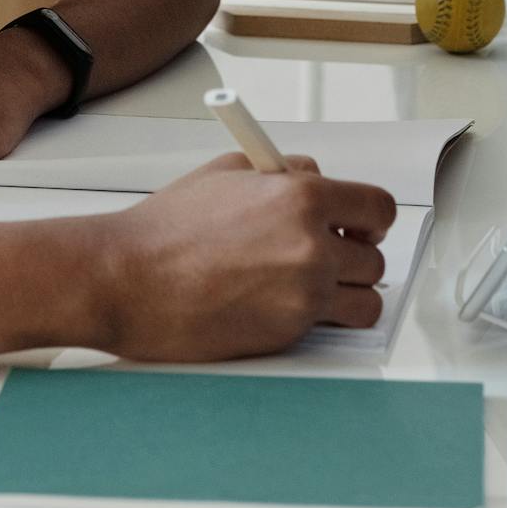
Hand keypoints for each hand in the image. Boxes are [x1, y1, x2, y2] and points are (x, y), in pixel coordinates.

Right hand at [98, 155, 394, 361]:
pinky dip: (319, 320)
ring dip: (348, 295)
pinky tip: (288, 305)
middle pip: (375, 259)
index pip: (378, 208)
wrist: (128, 280)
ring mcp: (303, 295)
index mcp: (301, 198)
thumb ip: (284, 173)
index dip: (373, 219)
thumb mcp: (228, 173)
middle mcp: (311, 247)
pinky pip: (329, 328)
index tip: (364, 226)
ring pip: (365, 301)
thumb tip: (316, 178)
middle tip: (328, 257)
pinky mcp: (288, 333)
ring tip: (317, 288)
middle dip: (354, 258)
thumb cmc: (165, 230)